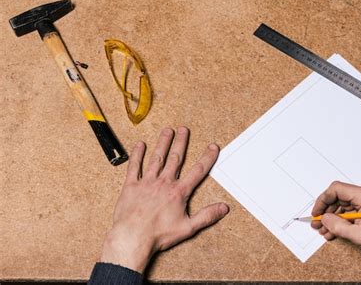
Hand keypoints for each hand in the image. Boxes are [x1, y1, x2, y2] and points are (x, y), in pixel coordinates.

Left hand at [100, 127, 228, 272]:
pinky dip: (137, 155)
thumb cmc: (158, 235)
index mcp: (178, 192)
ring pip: (157, 158)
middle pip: (176, 158)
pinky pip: (134, 166)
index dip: (207, 157)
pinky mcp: (131, 186)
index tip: (212, 147)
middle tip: (184, 129)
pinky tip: (139, 145)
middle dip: (181, 142)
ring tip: (167, 131)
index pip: (197, 171)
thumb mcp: (188, 228)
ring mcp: (147, 182)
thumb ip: (207, 216)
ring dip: (163, 143)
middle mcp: (164, 183)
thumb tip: (223, 208)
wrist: (133, 237)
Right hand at [311, 181, 360, 273]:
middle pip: (340, 197)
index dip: (323, 201)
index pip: (337, 189)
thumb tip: (324, 218)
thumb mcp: (359, 236)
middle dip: (327, 212)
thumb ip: (337, 226)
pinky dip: (344, 219)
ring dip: (334, 218)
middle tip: (318, 224)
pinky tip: (336, 230)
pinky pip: (353, 209)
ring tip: (326, 231)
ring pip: (345, 205)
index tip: (317, 212)